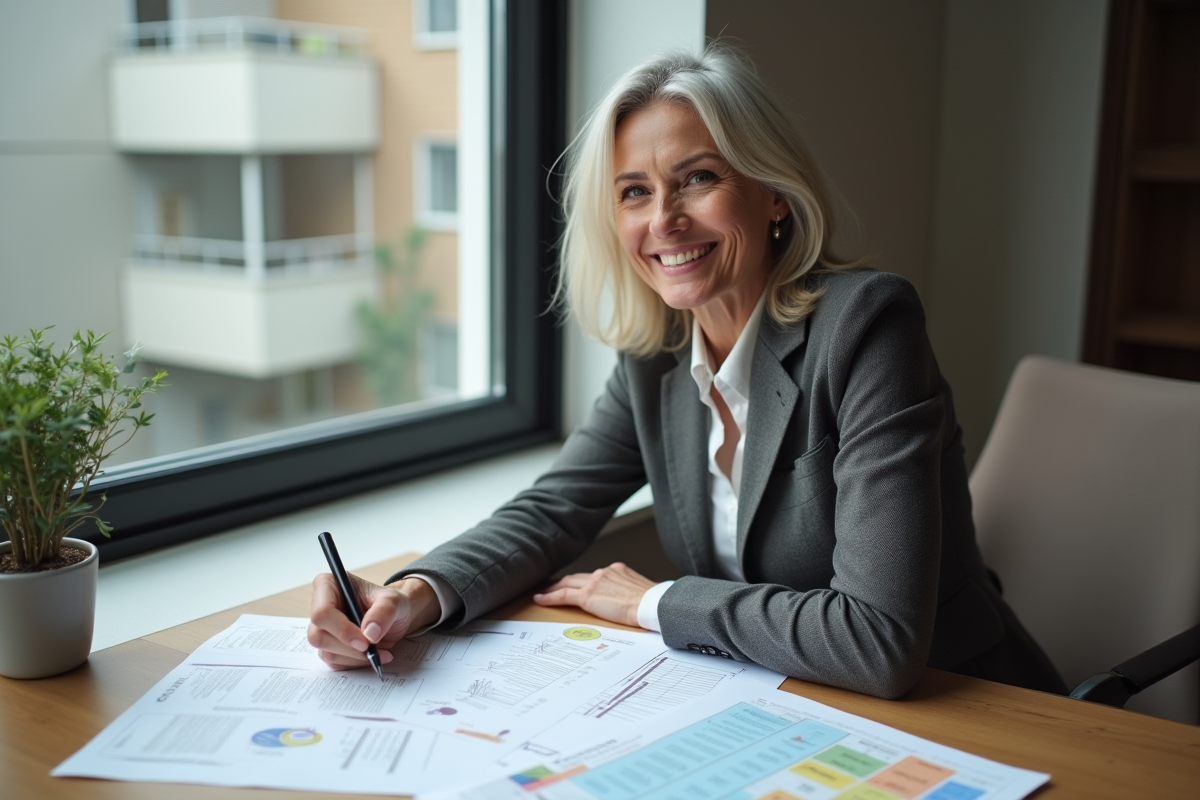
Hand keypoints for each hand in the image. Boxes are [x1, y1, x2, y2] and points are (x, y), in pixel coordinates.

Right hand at [308, 574, 439, 669]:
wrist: (396, 617)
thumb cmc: (390, 603)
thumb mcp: (394, 601)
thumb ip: (384, 612)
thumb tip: (369, 634)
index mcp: (328, 585)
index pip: (322, 612)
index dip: (341, 629)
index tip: (365, 642)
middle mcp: (319, 607)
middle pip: (319, 636)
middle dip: (348, 648)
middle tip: (373, 650)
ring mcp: (322, 629)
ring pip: (327, 652)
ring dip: (356, 657)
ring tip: (381, 652)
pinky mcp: (328, 647)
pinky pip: (335, 662)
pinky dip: (356, 663)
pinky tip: (373, 656)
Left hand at [533, 562, 655, 627]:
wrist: (651, 605)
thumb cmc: (652, 604)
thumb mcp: (641, 591)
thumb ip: (629, 592)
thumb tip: (629, 602)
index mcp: (618, 570)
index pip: (595, 575)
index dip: (583, 581)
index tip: (578, 585)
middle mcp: (605, 572)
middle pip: (578, 577)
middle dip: (565, 582)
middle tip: (553, 588)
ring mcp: (595, 581)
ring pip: (568, 583)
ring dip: (555, 589)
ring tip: (544, 594)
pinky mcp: (587, 595)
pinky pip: (563, 595)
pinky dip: (550, 597)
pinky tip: (540, 599)